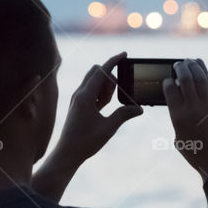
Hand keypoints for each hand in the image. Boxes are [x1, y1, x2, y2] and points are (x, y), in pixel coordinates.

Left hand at [54, 51, 142, 166]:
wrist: (67, 154)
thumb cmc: (85, 142)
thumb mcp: (109, 128)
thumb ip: (124, 114)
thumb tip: (140, 108)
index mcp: (85, 96)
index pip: (102, 71)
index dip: (114, 61)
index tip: (125, 54)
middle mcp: (79, 94)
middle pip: (96, 72)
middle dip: (110, 77)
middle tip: (118, 92)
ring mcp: (77, 99)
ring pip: (94, 82)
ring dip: (105, 87)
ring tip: (109, 104)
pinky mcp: (77, 105)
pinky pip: (91, 91)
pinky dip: (100, 94)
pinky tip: (105, 105)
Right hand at [162, 59, 207, 176]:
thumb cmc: (197, 154)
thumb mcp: (180, 139)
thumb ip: (177, 119)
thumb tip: (177, 103)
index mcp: (178, 118)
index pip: (169, 89)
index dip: (167, 81)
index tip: (167, 79)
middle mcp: (193, 108)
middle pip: (185, 78)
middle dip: (179, 67)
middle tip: (177, 64)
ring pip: (200, 77)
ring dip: (192, 66)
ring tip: (188, 61)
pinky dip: (204, 72)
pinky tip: (199, 66)